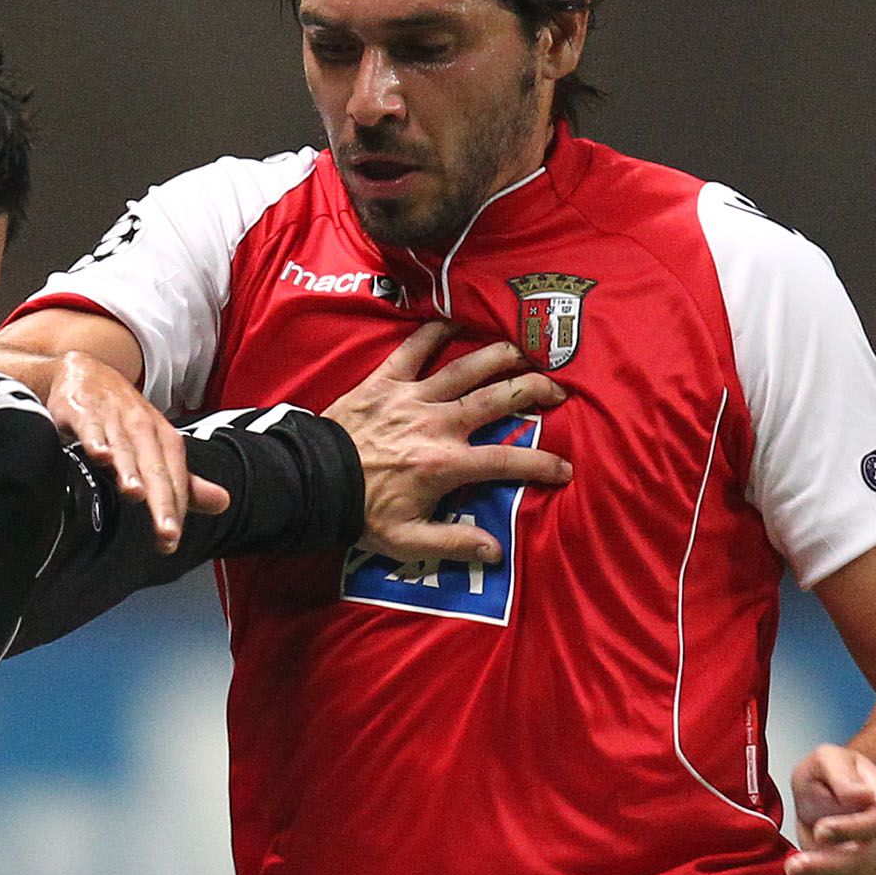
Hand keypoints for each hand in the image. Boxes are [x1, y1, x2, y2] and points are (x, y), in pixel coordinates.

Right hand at [49, 348, 227, 550]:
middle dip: (160, 498)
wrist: (82, 370)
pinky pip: (90, 426)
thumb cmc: (122, 416)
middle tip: (165, 532)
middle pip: (154, 465)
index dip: (175, 507)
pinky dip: (94, 439)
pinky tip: (98, 455)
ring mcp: (111, 416)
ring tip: (135, 494)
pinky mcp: (81, 409)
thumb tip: (224, 504)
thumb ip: (183, 480)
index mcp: (162, 437)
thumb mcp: (156, 444)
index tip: (170, 541)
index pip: (175, 474)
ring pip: (123, 446)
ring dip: (128, 469)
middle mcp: (141, 426)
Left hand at [321, 322, 570, 563]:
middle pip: (500, 397)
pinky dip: (436, 329)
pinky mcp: (385, 380)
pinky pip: (415, 346)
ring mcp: (412, 396)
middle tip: (557, 390)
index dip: (543, 464)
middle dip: (536, 390)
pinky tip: (456, 321)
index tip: (565, 468)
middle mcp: (438, 424)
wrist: (310, 483)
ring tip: (524, 352)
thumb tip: (494, 553)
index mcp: (447, 464)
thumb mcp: (405, 541)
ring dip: (501, 355)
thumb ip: (452, 545)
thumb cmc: (358, 513)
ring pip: (468, 365)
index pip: (509, 461)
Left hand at [768, 742, 875, 874]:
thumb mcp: (828, 759)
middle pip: (865, 860)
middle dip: (828, 867)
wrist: (832, 793)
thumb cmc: (831, 773)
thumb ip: (841, 773)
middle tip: (793, 866)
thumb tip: (860, 796)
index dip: (853, 829)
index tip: (821, 829)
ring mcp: (870, 860)